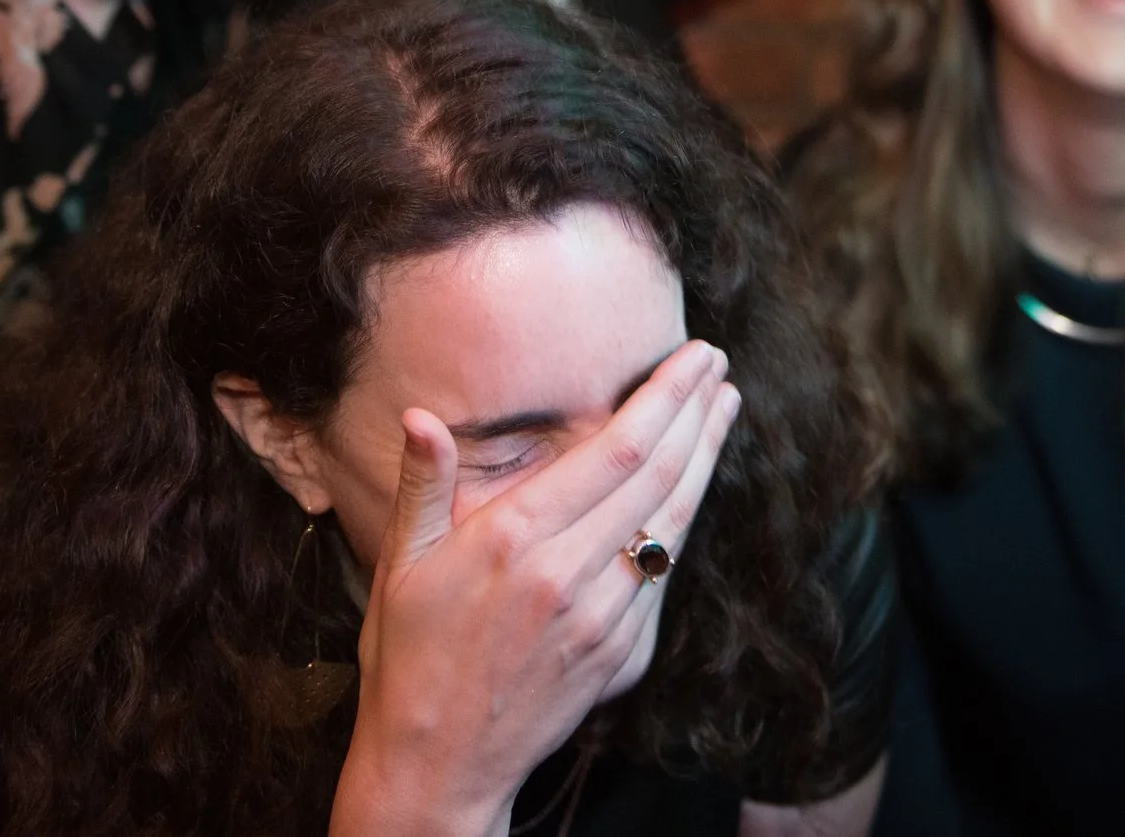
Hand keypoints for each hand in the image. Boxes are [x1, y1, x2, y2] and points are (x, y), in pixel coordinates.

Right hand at [331, 342, 743, 836]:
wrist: (438, 766)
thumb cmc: (409, 659)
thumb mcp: (401, 565)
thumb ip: (422, 485)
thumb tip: (422, 417)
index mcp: (514, 539)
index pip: (615, 450)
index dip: (664, 398)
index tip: (693, 358)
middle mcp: (568, 575)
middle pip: (657, 476)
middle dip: (697, 414)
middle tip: (718, 366)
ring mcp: (602, 619)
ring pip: (672, 524)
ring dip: (705, 461)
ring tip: (724, 411)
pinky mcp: (620, 656)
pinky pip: (664, 577)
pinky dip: (684, 522)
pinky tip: (691, 490)